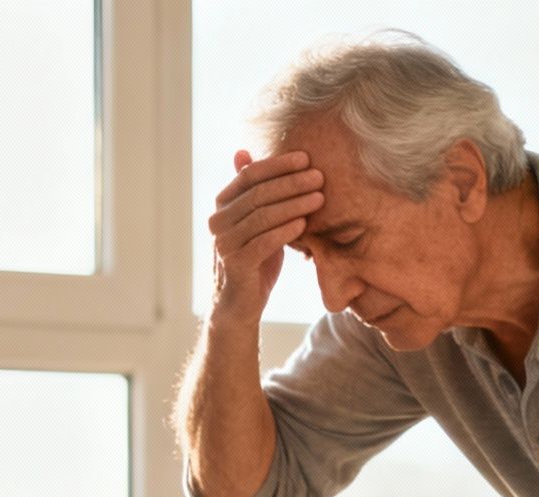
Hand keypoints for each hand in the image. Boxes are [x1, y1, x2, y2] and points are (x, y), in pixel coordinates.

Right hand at [207, 149, 326, 321]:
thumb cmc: (254, 258)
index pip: (250, 175)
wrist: (241, 303)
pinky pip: (264, 242)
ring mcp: (224, 243)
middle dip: (291, 183)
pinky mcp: (235, 264)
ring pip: (262, 216)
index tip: (306, 158)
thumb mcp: (256, 223)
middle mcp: (218, 221)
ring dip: (294, 204)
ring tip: (320, 197)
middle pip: (258, 194)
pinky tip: (305, 223)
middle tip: (319, 176)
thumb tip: (243, 152)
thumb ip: (253, 193)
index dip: (278, 165)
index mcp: (222, 205)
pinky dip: (285, 231)